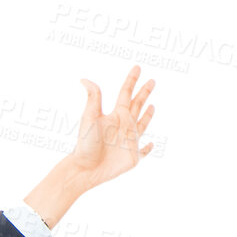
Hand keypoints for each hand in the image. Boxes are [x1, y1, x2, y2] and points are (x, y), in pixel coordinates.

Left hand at [70, 65, 155, 189]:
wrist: (85, 168)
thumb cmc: (86, 143)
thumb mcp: (90, 117)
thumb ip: (93, 97)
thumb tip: (84, 79)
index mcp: (116, 115)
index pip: (126, 93)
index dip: (132, 80)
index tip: (137, 68)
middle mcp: (124, 125)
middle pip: (137, 105)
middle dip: (144, 93)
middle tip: (152, 81)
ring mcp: (130, 141)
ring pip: (142, 125)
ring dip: (148, 116)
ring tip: (152, 106)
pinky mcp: (133, 157)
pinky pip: (144, 151)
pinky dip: (148, 148)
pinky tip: (152, 144)